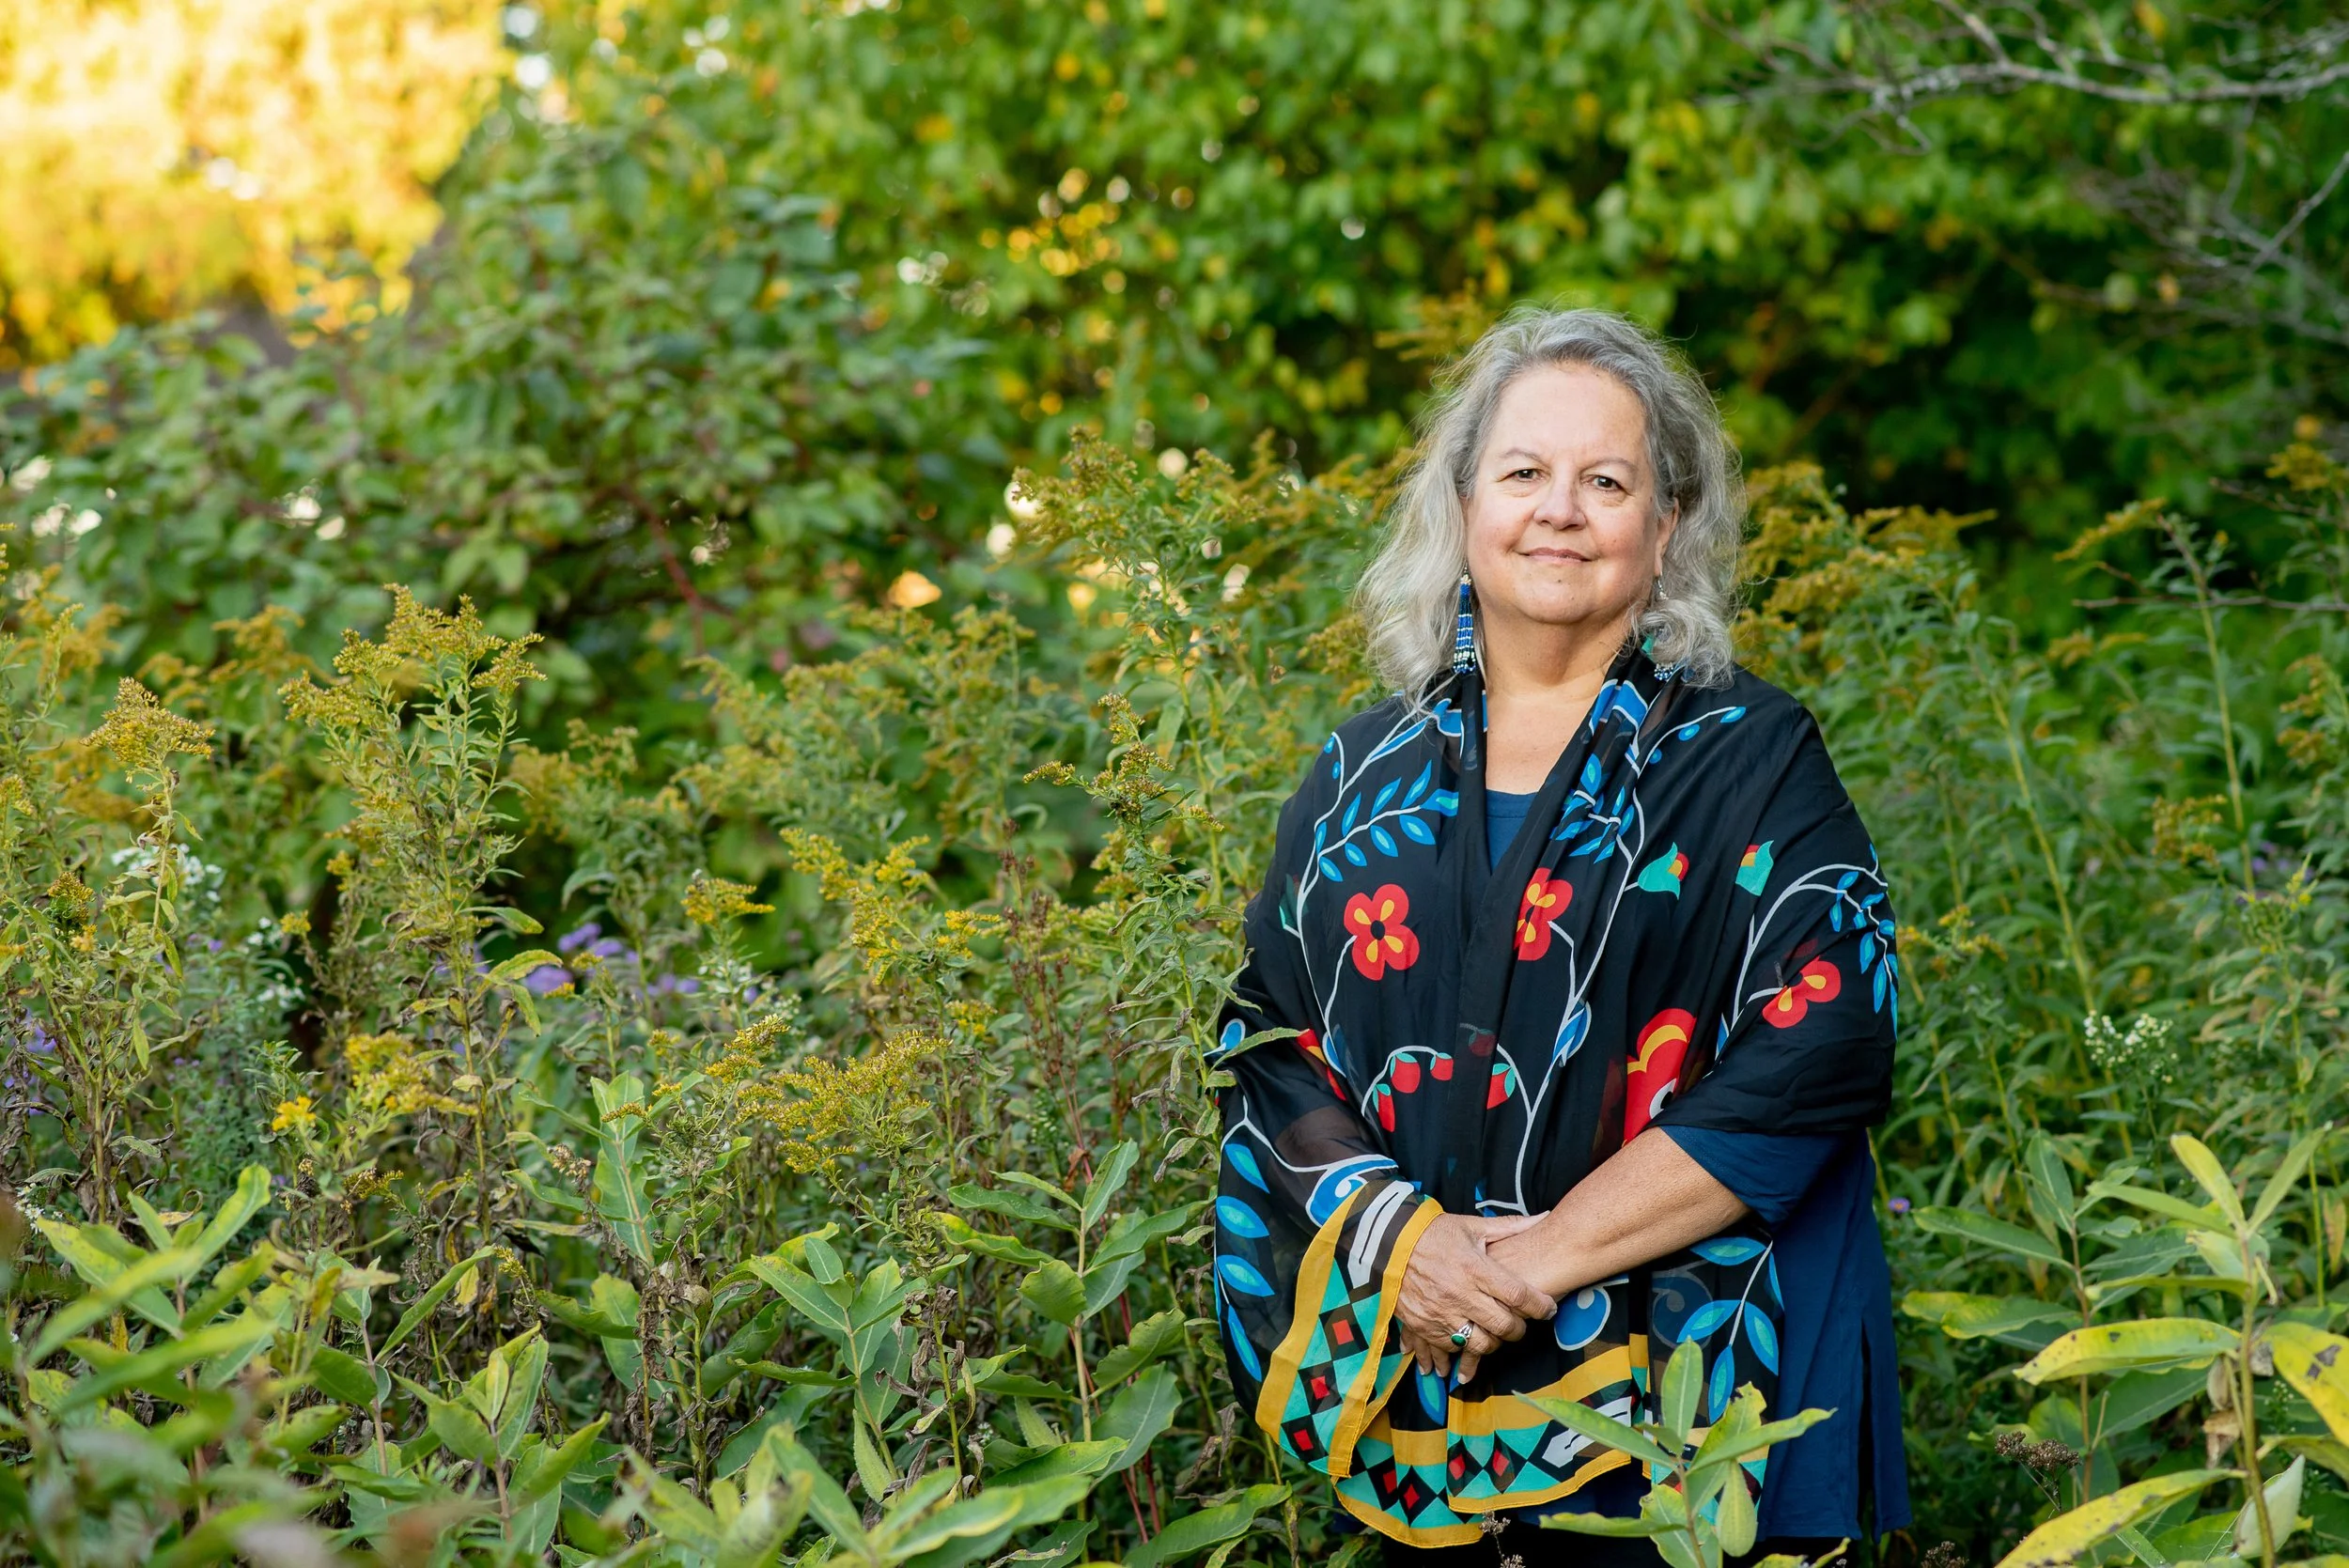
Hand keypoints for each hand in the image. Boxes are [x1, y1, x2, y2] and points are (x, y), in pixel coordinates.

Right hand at [1393, 1211, 1553, 1384]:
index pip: (1519, 1295)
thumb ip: (1510, 1227)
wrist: (1388, 1243)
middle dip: (1519, 1329)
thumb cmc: (1434, 1233)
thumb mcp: (1471, 1226)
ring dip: (1493, 1342)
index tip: (1548, 1309)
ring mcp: (1441, 1313)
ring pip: (1480, 1344)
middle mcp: (1460, 1294)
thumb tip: (1544, 1217)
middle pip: (1503, 1326)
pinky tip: (1468, 1338)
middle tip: (1520, 1323)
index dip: (1540, 1306)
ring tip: (1494, 1332)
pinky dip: (1463, 1348)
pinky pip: (1452, 1348)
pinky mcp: (1424, 1326)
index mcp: (1475, 1268)